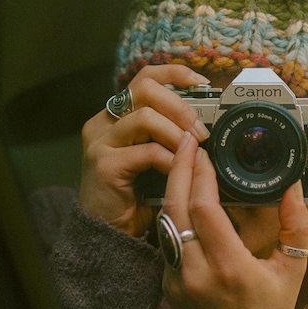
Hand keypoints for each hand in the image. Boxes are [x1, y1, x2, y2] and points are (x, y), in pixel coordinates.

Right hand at [79, 65, 210, 235]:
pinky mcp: (104, 165)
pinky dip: (170, 159)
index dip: (175, 74)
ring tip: (194, 150)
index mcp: (117, 116)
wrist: (109, 234)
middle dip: (180, 106)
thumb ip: (171, 135)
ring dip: (177, 133)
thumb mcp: (156, 157)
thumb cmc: (137, 195)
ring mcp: (100, 142)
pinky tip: (178, 171)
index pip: (145, 77)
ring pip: (145, 117)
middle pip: (144, 89)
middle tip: (201, 130)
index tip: (202, 84)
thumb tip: (207, 122)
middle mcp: (103, 123)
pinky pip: (146, 151)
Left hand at [160, 133, 307, 308]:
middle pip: (176, 208)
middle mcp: (198, 274)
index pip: (205, 209)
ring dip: (172, 188)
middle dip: (179, 168)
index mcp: (230, 268)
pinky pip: (165, 241)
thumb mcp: (293, 271)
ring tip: (182, 161)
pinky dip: (172, 214)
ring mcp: (178, 281)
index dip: (200, 174)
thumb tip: (293, 187)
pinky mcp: (168, 286)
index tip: (205, 151)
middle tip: (186, 142)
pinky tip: (180, 196)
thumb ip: (296, 226)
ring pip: (165, 223)